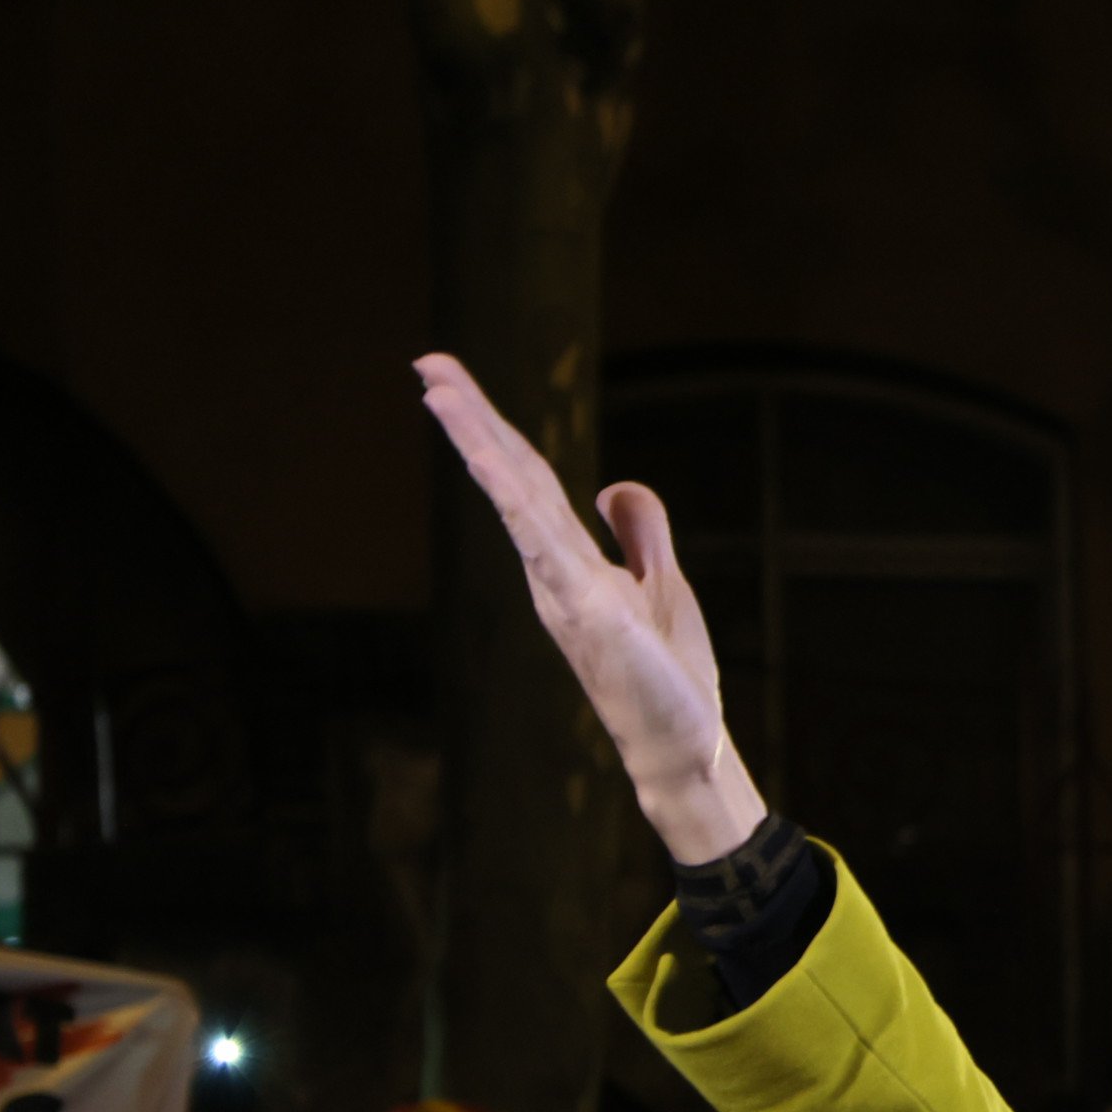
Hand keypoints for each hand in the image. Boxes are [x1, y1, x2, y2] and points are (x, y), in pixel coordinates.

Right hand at [414, 352, 768, 863]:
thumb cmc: (669, 678)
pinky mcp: (587, 610)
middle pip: (512, 478)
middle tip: (428, 363)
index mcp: (569, 562)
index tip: (453, 383)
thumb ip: (640, 534)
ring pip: (515, 499)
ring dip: (479, 441)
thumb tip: (613, 485)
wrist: (682, 749)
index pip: (529, 482)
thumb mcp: (664, 586)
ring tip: (438, 390)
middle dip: (473, 419)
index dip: (496, 431)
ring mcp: (564, 589)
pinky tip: (487, 460)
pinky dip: (513, 499)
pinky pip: (543, 544)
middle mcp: (553, 570)